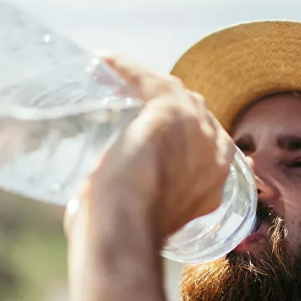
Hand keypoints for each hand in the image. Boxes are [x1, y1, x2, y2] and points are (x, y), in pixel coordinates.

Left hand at [70, 56, 231, 242]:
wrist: (126, 228)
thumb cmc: (123, 238)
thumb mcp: (140, 225)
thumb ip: (133, 212)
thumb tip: (84, 213)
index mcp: (213, 186)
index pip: (205, 146)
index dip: (182, 138)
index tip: (156, 138)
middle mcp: (216, 156)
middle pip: (196, 115)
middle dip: (172, 109)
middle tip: (137, 109)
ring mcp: (198, 130)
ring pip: (176, 94)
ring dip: (150, 86)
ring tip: (121, 82)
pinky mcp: (171, 110)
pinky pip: (149, 80)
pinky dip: (127, 70)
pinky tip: (106, 62)